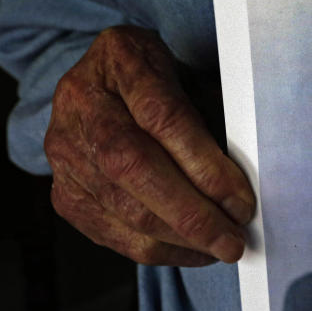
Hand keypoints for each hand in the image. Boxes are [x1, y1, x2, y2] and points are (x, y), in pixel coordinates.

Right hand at [45, 26, 254, 265]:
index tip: (241, 201)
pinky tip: (193, 251)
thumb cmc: (160, 80)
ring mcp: (64, 150)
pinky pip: (113, 233)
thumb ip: (212, 115)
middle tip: (233, 240)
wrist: (101, 82)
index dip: (205, 167)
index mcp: (120, 59)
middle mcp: (81, 103)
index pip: (162, 119)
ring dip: (181, 239)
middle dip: (193, 215)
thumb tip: (247, 179)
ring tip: (221, 247)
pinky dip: (160, 250)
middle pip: (135, 169)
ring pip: (123, 208)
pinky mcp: (64, 192)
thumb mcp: (188, 74)